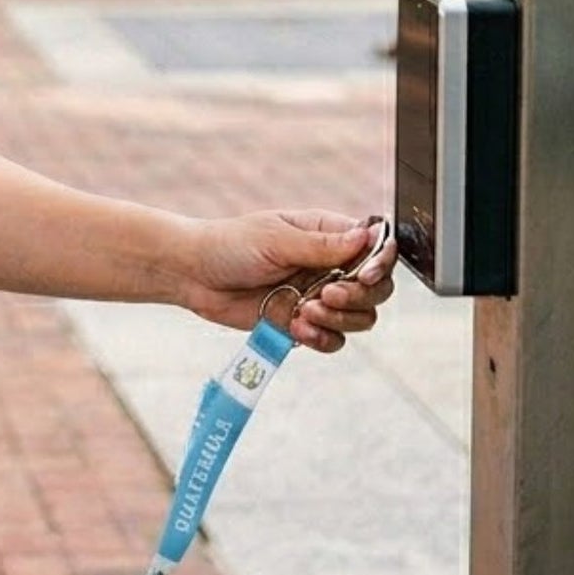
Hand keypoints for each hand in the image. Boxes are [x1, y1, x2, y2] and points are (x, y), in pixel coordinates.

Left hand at [178, 213, 395, 354]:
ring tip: (304, 311)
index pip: (375, 248)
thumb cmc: (229, 245)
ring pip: (361, 318)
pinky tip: (296, 327)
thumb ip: (322, 245)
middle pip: (376, 288)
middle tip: (326, 294)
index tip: (363, 275)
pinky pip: (334, 340)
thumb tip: (368, 236)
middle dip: (358, 297)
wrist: (194, 275)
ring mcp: (319, 296)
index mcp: (327, 234)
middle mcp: (330, 265)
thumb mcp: (274, 239)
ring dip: (339, 320)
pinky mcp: (304, 322)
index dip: (379, 264)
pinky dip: (322, 338)